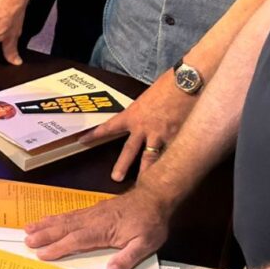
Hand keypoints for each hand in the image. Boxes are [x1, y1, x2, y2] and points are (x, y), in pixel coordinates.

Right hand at [24, 186, 171, 268]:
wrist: (153, 197)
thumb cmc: (150, 222)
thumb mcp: (146, 243)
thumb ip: (128, 257)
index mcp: (104, 229)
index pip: (77, 240)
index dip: (59, 247)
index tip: (42, 254)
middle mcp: (92, 219)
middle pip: (64, 228)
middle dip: (44, 234)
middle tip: (26, 241)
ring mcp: (91, 213)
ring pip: (64, 219)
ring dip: (45, 224)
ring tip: (27, 228)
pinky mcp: (92, 209)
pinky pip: (69, 214)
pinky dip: (55, 217)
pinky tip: (47, 220)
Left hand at [80, 70, 196, 181]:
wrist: (186, 83)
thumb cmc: (168, 84)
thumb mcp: (148, 97)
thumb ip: (143, 111)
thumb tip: (143, 119)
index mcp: (132, 115)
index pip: (108, 127)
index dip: (95, 135)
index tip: (83, 141)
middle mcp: (142, 128)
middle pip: (129, 150)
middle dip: (121, 165)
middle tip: (115, 178)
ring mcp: (160, 135)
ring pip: (150, 159)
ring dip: (146, 173)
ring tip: (143, 185)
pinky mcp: (176, 139)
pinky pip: (171, 155)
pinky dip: (171, 163)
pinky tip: (172, 174)